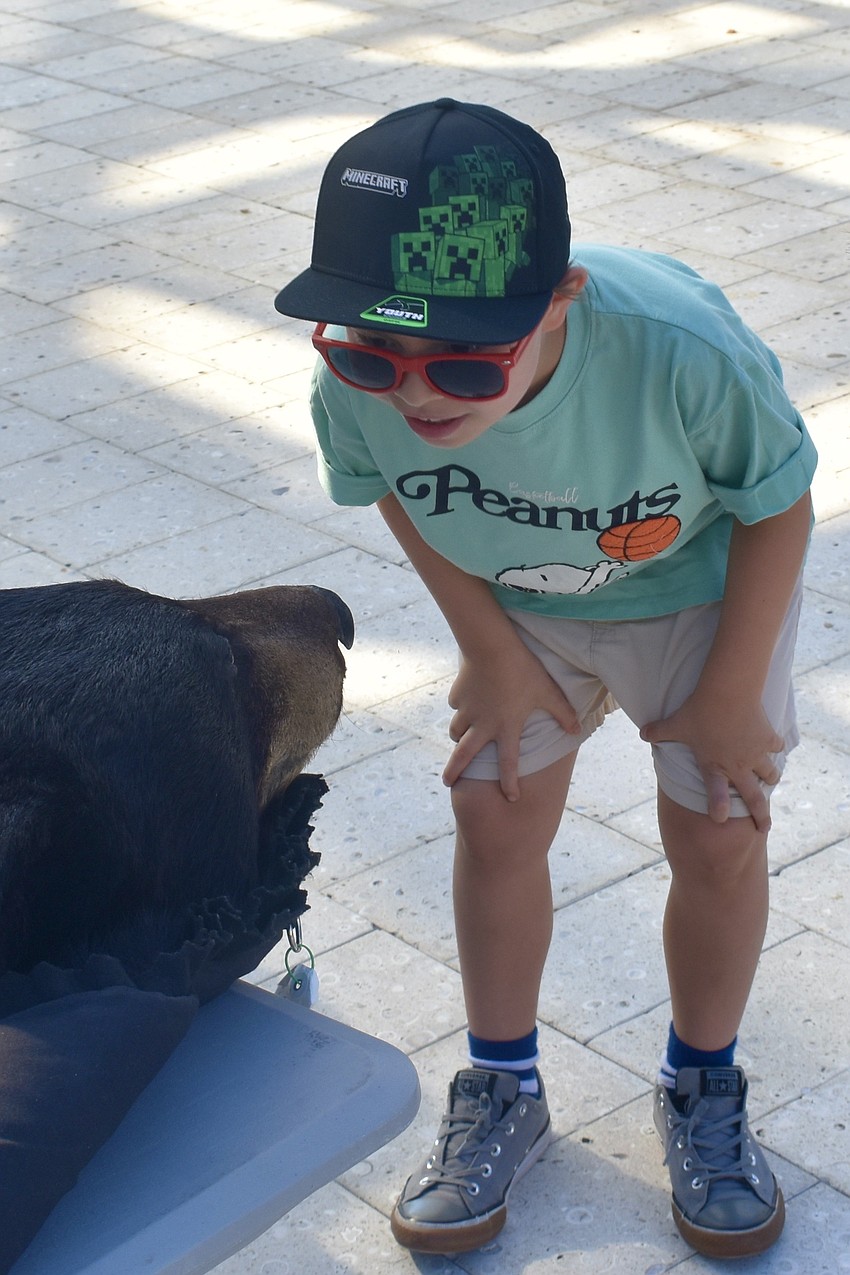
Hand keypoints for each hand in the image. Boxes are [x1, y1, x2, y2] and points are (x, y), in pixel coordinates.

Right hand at [442, 643, 580, 800]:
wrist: (491, 646)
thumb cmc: (523, 670)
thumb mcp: (547, 692)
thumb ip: (562, 713)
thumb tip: (577, 729)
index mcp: (506, 727)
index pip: (508, 763)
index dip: (510, 783)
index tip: (511, 798)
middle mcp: (483, 724)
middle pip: (464, 755)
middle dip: (454, 771)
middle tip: (447, 782)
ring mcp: (467, 710)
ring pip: (456, 731)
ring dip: (458, 738)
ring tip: (459, 739)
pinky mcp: (458, 695)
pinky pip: (456, 707)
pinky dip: (460, 708)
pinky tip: (465, 701)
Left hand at [640, 693, 783, 832]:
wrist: (728, 692)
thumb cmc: (700, 710)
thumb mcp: (676, 723)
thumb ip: (659, 731)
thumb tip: (641, 732)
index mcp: (714, 766)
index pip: (716, 796)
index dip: (718, 809)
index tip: (720, 819)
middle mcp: (738, 765)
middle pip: (754, 798)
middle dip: (761, 815)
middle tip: (765, 827)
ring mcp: (756, 754)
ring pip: (770, 774)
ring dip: (770, 779)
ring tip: (770, 781)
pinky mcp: (768, 738)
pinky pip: (776, 748)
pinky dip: (775, 748)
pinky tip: (774, 745)